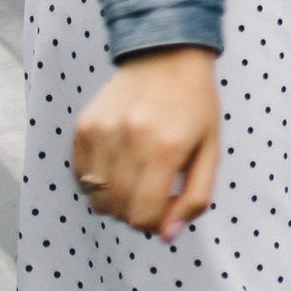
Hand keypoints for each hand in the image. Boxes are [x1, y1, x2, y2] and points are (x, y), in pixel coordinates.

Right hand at [71, 45, 219, 240]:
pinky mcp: (84, 126)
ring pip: (95, 197)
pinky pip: (80, 176)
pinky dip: (96, 180)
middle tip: (152, 188)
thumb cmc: (195, 105)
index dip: (154, 223)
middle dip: (136, 211)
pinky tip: (118, 159)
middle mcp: (129, 140)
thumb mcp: (210, 149)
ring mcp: (102, 132)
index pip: (143, 215)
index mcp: (165, 148)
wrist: (167, 54)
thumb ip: (195, 196)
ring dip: (115, 198)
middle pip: (118, 210)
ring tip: (136, 173)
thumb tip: (167, 236)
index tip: (165, 207)